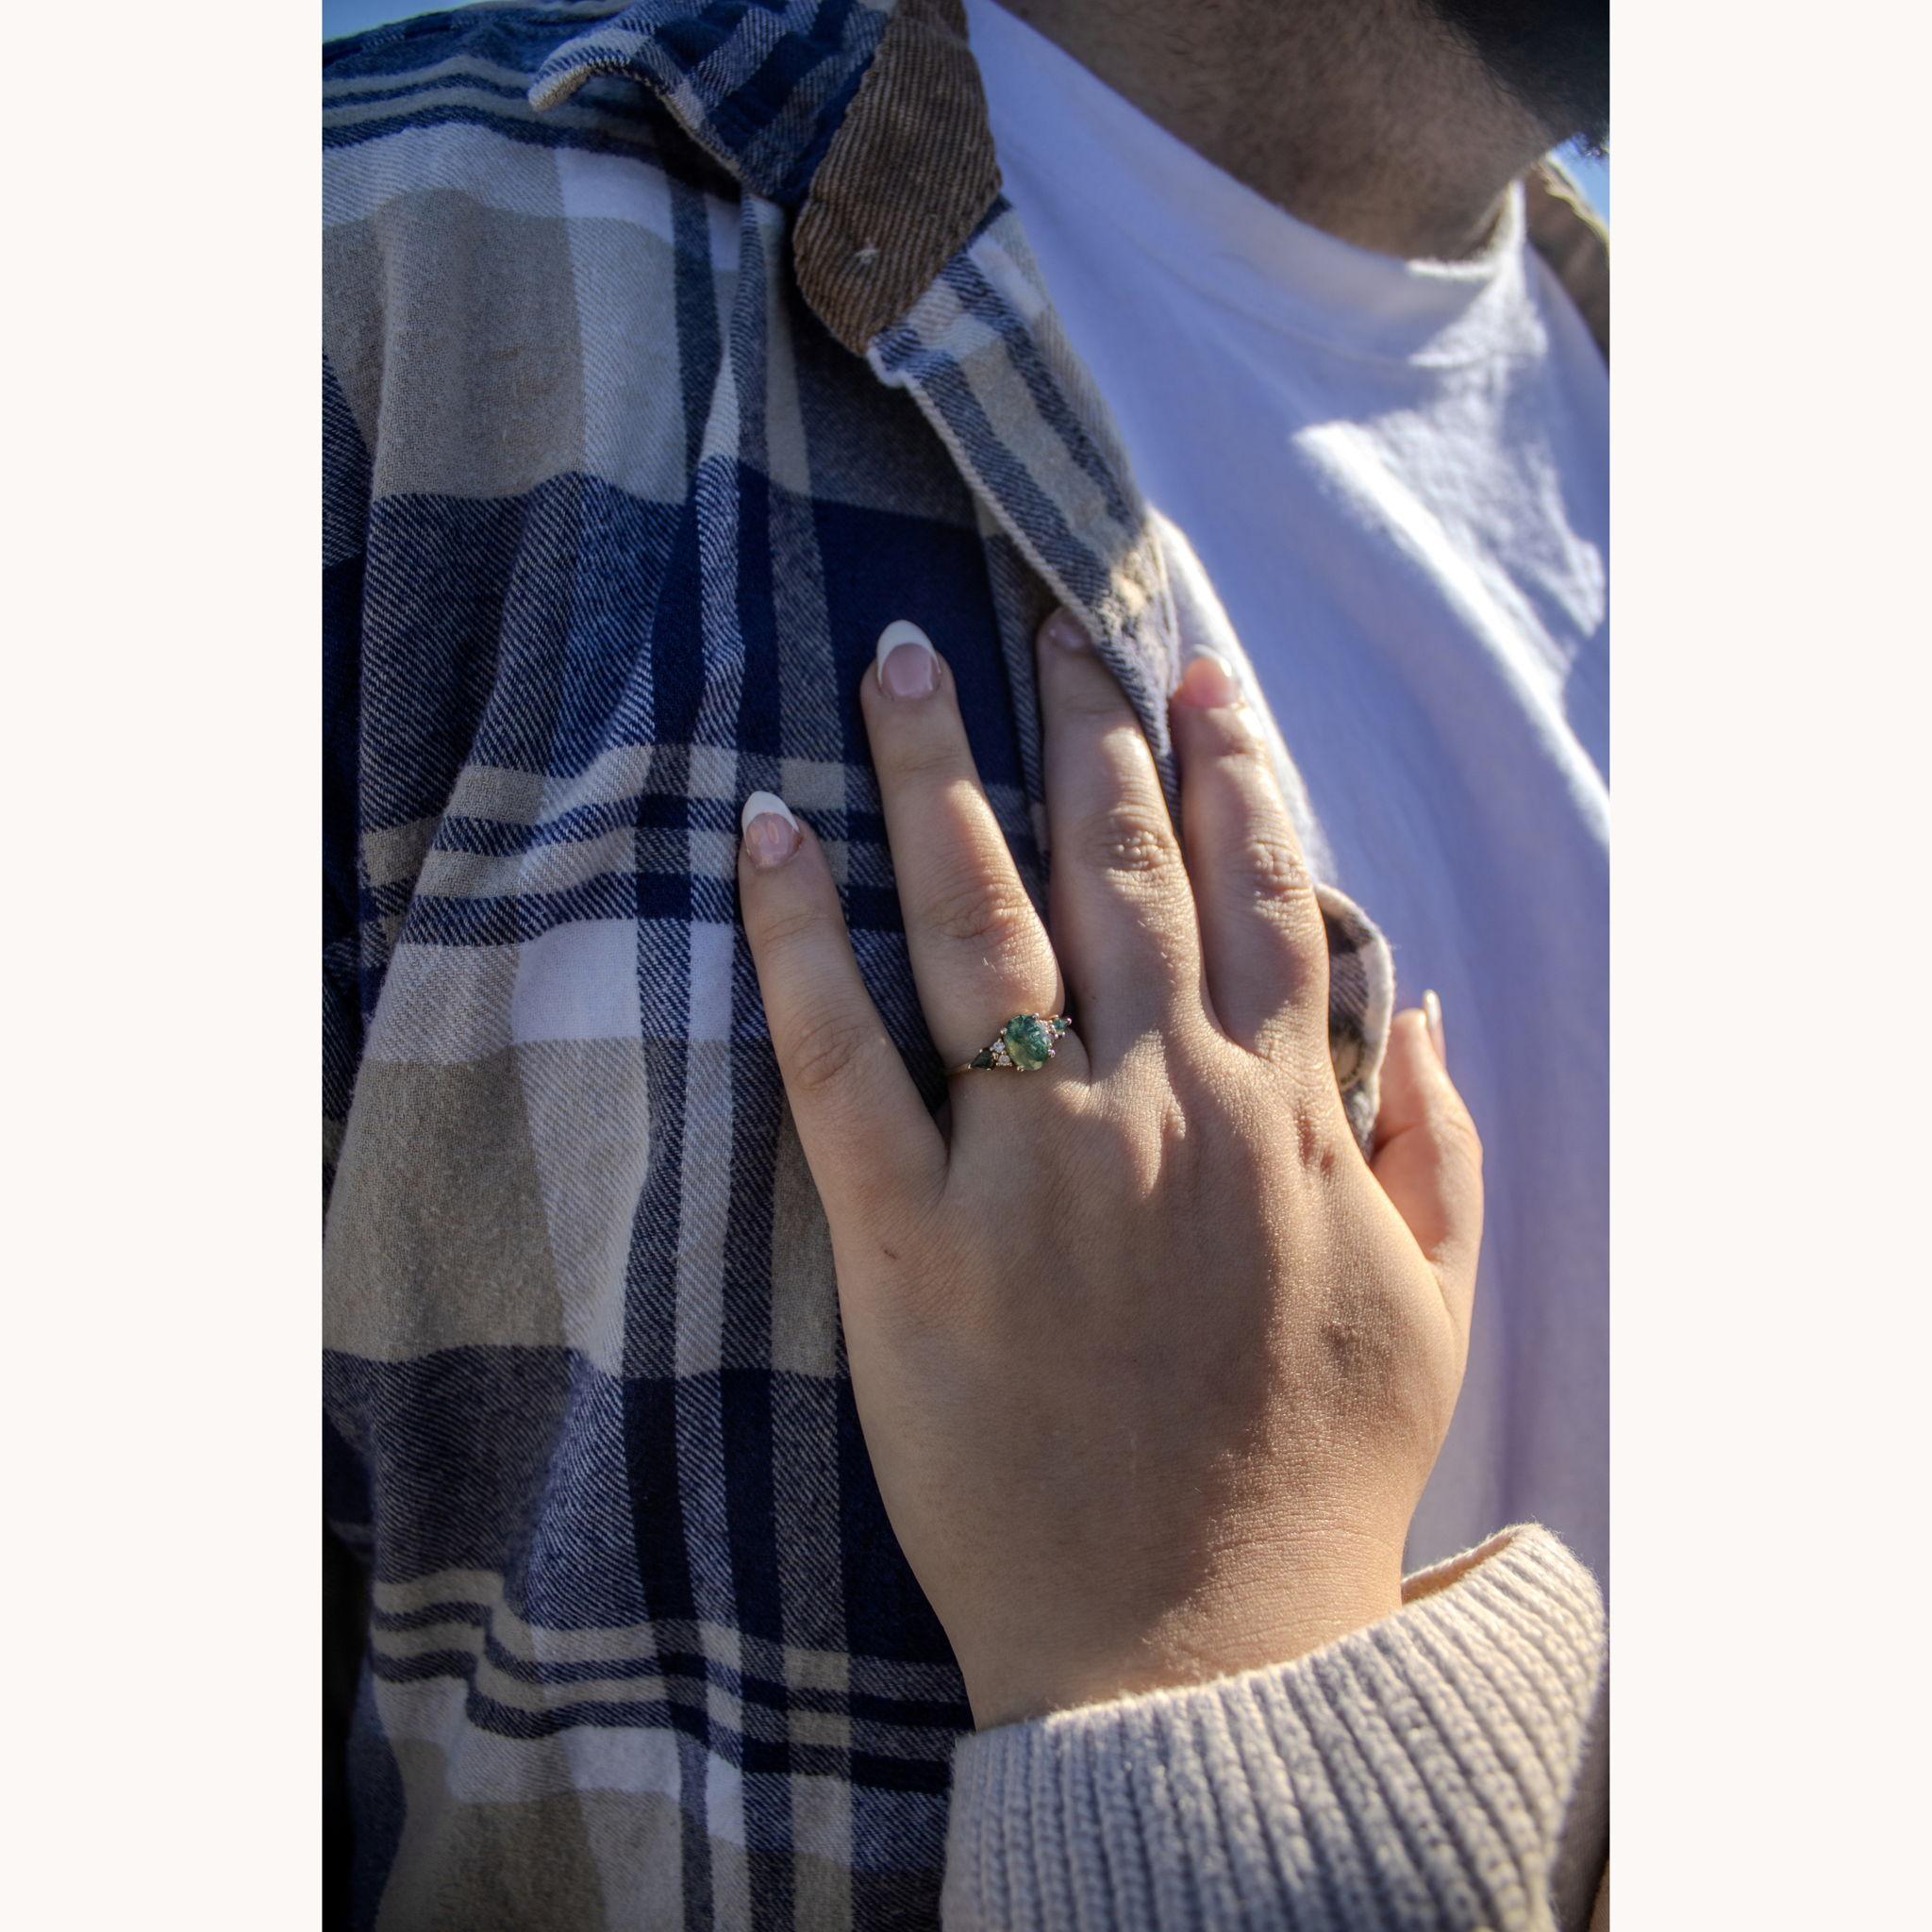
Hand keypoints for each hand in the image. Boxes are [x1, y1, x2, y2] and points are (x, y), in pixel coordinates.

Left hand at [736, 611, 1481, 1729]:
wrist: (1201, 1655)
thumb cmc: (1314, 1481)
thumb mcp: (1433, 1304)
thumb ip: (1432, 1142)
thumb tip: (1413, 1002)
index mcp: (1283, 1115)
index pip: (1258, 890)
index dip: (1230, 766)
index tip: (1194, 668)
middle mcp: (1161, 1105)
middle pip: (1117, 864)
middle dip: (1084, 721)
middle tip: (1045, 610)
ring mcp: (1031, 1166)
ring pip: (980, 919)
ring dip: (937, 772)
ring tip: (898, 657)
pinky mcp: (910, 1244)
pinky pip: (839, 1062)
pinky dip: (797, 938)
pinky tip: (765, 832)